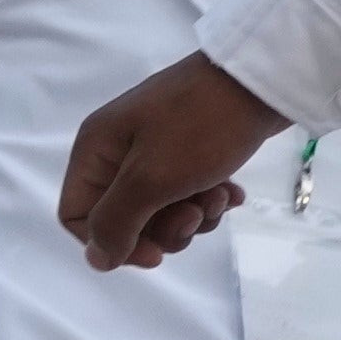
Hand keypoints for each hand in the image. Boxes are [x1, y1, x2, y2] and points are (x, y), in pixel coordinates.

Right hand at [60, 55, 292, 271]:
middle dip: (165, 229)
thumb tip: (97, 259)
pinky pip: (190, 192)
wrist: (262, 80)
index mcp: (97, 150)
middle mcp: (120, 149)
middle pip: (126, 219)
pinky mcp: (194, 149)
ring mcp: (158, 148)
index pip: (77, 216)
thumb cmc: (201, 127)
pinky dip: (212, 198)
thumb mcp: (151, 178)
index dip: (112, 243)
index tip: (153, 254)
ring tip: (219, 195)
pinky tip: (233, 192)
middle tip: (195, 215)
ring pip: (163, 211)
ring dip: (196, 215)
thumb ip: (116, 221)